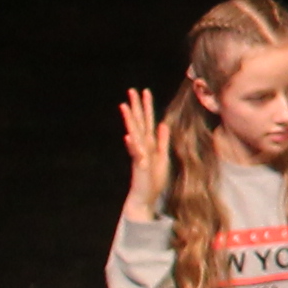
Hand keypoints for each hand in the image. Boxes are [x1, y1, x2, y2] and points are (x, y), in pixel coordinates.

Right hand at [118, 89, 169, 218]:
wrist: (145, 197)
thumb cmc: (153, 178)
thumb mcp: (162, 157)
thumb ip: (162, 141)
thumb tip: (162, 124)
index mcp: (149, 143)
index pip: (148, 121)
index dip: (147, 106)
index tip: (144, 91)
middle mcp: (142, 146)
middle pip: (139, 123)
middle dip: (136, 107)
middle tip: (131, 90)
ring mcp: (139, 155)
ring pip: (135, 135)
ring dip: (130, 121)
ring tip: (124, 107)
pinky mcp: (139, 166)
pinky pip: (136, 155)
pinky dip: (132, 146)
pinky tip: (128, 137)